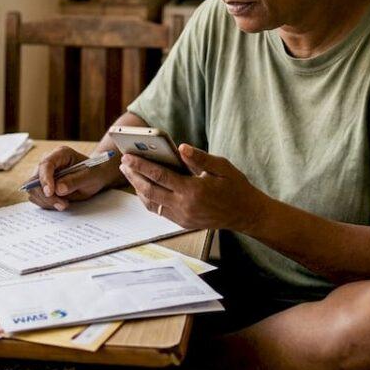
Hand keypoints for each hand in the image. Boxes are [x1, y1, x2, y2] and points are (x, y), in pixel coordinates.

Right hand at [26, 146, 118, 210]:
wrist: (95, 177)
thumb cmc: (94, 173)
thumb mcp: (90, 176)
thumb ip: (75, 181)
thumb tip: (58, 189)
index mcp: (61, 154)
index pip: (45, 164)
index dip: (45, 179)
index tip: (50, 192)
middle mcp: (49, 162)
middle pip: (35, 179)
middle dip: (46, 195)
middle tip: (62, 204)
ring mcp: (44, 174)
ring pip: (33, 190)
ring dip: (46, 201)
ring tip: (64, 204)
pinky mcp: (43, 185)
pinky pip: (37, 197)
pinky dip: (46, 203)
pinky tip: (60, 203)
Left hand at [118, 144, 269, 230]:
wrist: (246, 214)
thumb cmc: (235, 187)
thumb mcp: (222, 167)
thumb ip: (200, 158)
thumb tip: (180, 147)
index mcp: (193, 190)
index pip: (160, 176)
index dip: (141, 165)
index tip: (128, 156)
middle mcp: (184, 206)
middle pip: (149, 190)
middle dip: (133, 175)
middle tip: (123, 162)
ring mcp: (182, 217)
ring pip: (151, 203)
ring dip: (138, 188)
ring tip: (130, 173)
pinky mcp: (183, 222)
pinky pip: (159, 211)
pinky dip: (148, 199)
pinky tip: (144, 187)